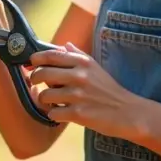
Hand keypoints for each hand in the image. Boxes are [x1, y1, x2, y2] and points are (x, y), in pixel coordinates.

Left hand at [28, 42, 142, 137]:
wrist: (128, 112)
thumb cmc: (110, 90)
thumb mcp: (96, 67)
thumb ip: (78, 55)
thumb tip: (63, 45)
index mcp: (83, 62)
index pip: (52, 55)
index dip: (36, 59)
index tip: (32, 63)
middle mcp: (79, 75)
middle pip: (43, 73)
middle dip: (35, 79)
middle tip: (37, 84)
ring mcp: (77, 95)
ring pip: (44, 95)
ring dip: (44, 100)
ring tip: (52, 101)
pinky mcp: (78, 114)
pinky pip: (53, 113)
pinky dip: (54, 114)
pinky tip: (61, 113)